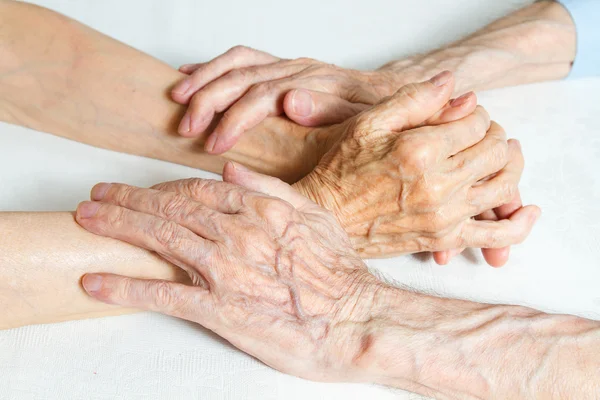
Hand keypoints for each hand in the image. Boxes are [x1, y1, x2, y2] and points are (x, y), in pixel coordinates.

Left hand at [74, 163, 385, 380]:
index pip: (195, 189)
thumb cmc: (340, 272)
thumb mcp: (314, 215)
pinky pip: (164, 294)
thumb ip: (270, 187)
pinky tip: (97, 281)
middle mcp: (237, 233)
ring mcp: (226, 271)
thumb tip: (230, 169)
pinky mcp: (221, 310)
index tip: (138, 190)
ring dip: (118, 228)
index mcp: (259, 208)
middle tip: (94, 197)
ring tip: (87, 221)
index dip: (160, 188)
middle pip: (168, 209)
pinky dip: (126, 286)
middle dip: (125, 201)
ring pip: (161, 239)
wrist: (355, 320)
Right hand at [171, 46, 397, 153]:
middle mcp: (296, 70)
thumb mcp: (363, 120)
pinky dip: (213, 66)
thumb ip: (328, 111)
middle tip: (185, 127)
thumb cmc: (376, 113)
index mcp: (312, 84)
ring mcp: (287, 67)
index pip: (261, 97)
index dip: (234, 119)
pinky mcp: (281, 68)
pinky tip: (191, 74)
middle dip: (208, 100)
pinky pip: (242, 60)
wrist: (391, 93)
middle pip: (241, 76)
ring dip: (204, 79)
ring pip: (237, 63)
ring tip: (176, 97)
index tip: (214, 143)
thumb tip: (291, 102)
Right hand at [286, 72, 539, 258]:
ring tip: (504, 155)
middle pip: (496, 150)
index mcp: (421, 150)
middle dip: (495, 135)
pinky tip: (527, 210)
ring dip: (511, 165)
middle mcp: (439, 184)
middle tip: (482, 132)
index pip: (476, 122)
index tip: (464, 115)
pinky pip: (496, 234)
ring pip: (503, 185)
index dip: (476, 113)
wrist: (327, 219)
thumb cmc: (341, 171)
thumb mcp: (368, 124)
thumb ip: (414, 100)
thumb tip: (453, 83)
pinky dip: (518, 224)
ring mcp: (445, 215)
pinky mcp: (445, 238)